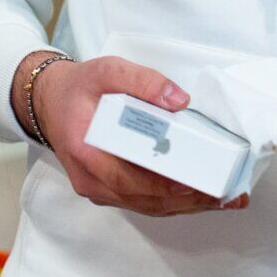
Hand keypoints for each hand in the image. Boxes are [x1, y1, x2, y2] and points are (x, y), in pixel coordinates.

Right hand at [11, 53, 247, 216]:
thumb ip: (142, 80)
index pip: (128, 178)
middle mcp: (91, 179)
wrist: (50, 103)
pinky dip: (174, 202)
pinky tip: (202, 197)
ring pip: (147, 206)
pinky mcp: (108, 191)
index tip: (195, 185)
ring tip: (225, 200)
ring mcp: (98, 189)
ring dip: (187, 206)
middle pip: (144, 199)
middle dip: (187, 200)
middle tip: (226, 196)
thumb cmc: (79, 89)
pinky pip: (143, 202)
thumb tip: (178, 100)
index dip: (163, 185)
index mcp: (86, 152)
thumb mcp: (106, 70)